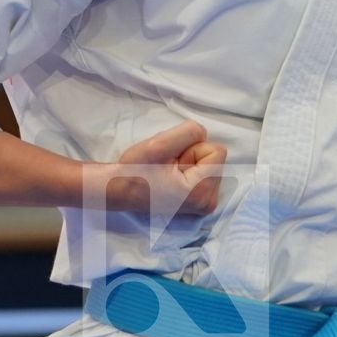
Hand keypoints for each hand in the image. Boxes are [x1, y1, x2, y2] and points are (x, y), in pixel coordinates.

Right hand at [101, 120, 229, 219]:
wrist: (119, 189)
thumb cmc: (136, 169)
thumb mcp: (160, 144)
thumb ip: (190, 132)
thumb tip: (204, 134)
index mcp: (202, 192)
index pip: (217, 150)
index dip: (192, 149)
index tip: (172, 161)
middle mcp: (209, 202)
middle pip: (214, 157)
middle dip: (191, 155)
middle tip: (167, 167)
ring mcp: (205, 203)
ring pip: (208, 162)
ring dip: (188, 161)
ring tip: (166, 172)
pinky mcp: (199, 201)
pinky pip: (203, 171)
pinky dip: (188, 169)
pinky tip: (171, 177)